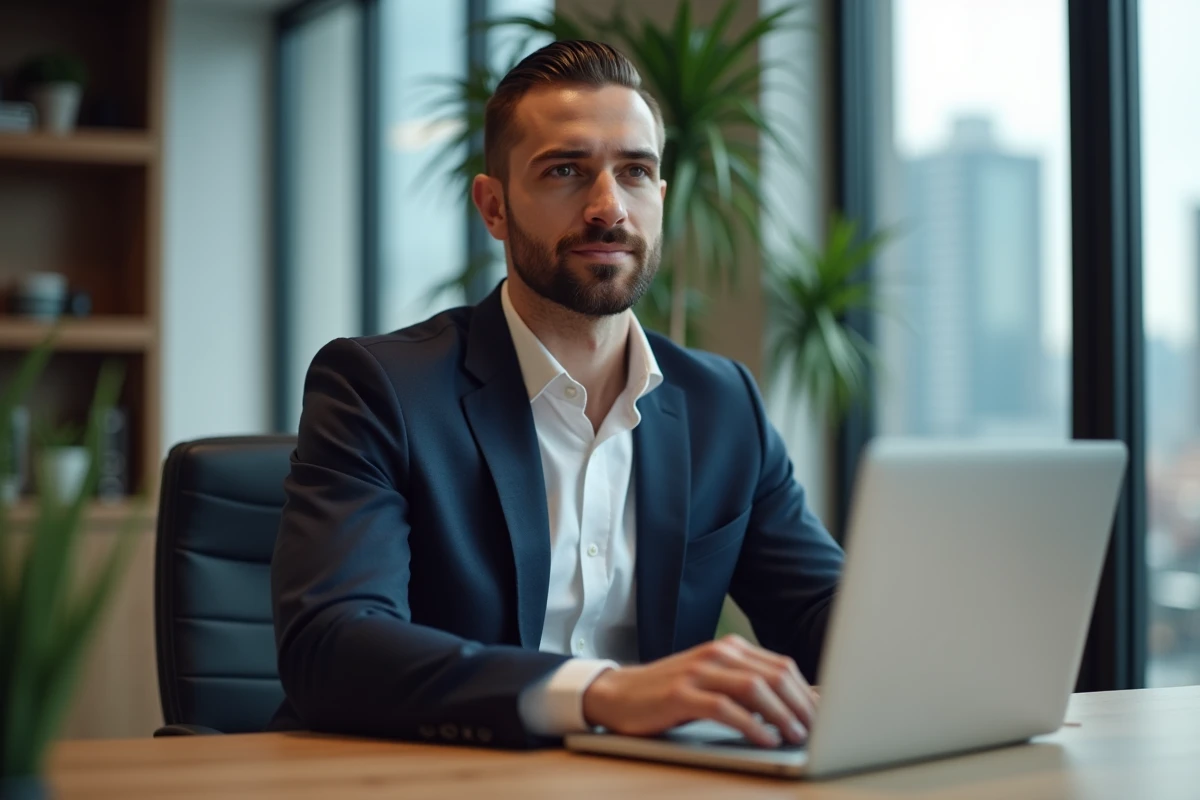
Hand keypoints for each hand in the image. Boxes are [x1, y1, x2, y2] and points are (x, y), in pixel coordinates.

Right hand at [581, 634, 817, 746]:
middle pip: (774, 676)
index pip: (781, 667)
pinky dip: (751, 725)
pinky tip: (765, 740)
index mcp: (729, 648)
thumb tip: (797, 707)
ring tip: (797, 736)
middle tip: (817, 732)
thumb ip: (748, 687)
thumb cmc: (671, 693)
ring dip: (782, 715)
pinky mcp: (681, 694)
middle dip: (801, 705)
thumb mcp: (713, 682)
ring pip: (754, 689)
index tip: (826, 718)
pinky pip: (725, 708)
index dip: (807, 693)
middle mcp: (717, 654)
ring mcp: (698, 672)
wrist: (619, 693)